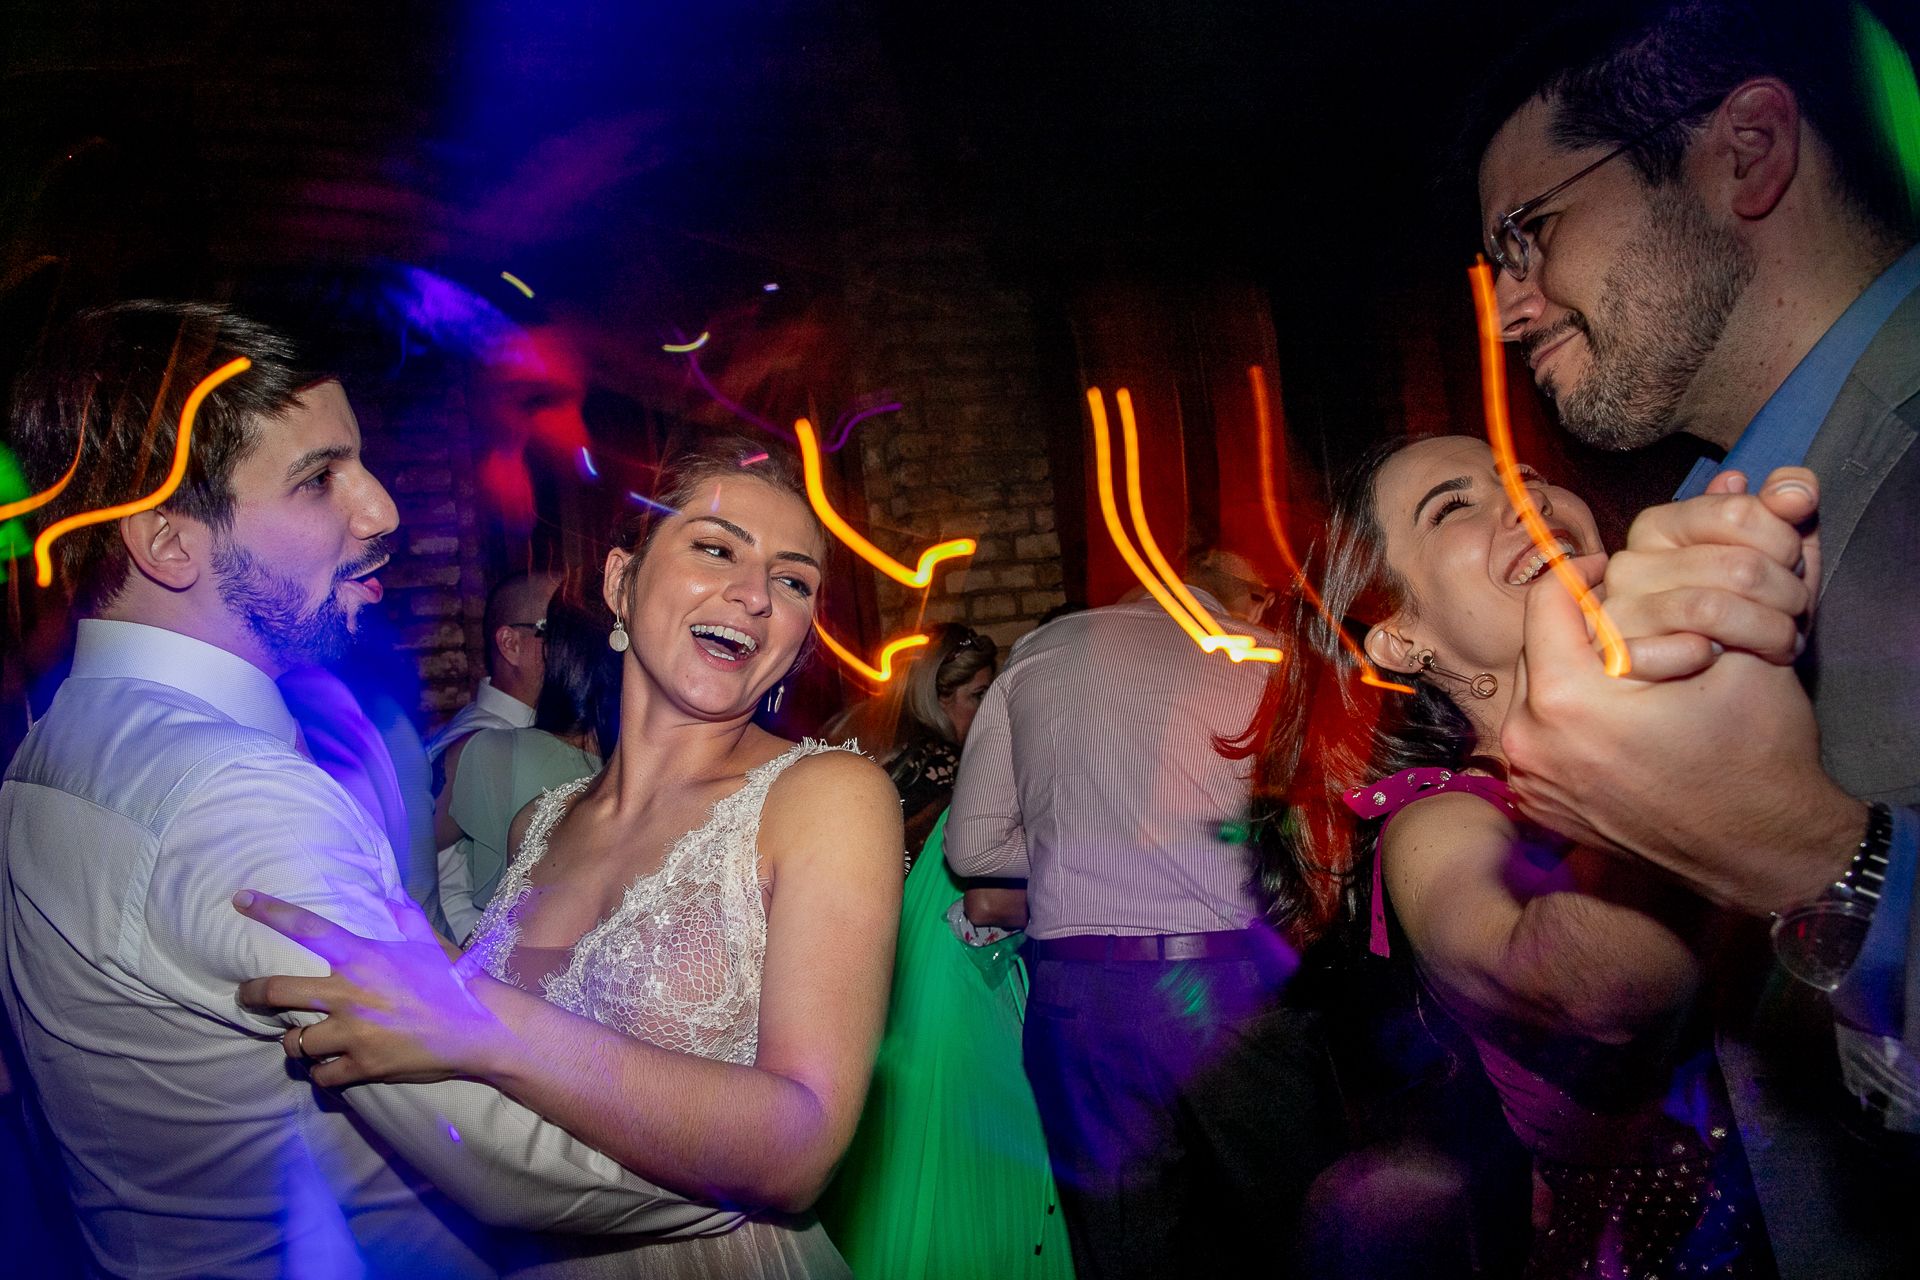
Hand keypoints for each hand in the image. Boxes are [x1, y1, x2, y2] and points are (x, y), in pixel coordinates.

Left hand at [233, 890, 509, 1087]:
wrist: (480, 1028)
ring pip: (295, 1042)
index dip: (270, 910)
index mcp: (363, 957)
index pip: (307, 928)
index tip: (240, 899)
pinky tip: (330, 1067)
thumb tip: (394, 895)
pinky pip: (321, 1075)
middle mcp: (348, 994)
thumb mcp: (429, 942)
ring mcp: (352, 1033)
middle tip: (248, 997)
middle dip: (252, 995)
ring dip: (295, 1042)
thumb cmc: (455, 979)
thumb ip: (405, 918)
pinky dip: (322, 1072)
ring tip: (303, 1040)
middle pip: (275, 992)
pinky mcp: (362, 1066)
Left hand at [1502, 564, 1862, 915]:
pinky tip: (1616, 718)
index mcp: (1565, 700)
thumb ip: (1673, 600)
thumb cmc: (1756, 753)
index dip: (1580, 574)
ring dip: (1570, 672)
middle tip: (1621, 618)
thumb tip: (1636, 568)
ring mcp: (1529, 781)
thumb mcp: (1733, 653)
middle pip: (1535, 649)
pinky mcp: (1538, 805)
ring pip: (1535, 693)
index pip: (1545, 601)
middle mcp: (1529, 743)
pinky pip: (1540, 737)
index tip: (1609, 569)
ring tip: (1622, 668)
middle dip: (1575, 627)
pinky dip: (1568, 718)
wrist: (1763, 853)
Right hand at [1600, 468, 1819, 680]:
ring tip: (1781, 643)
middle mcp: (1630, 563)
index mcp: (1660, 525)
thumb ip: (1789, 507)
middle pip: (1736, 566)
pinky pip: (1677, 648)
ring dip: (1767, 631)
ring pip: (1711, 608)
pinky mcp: (1618, 658)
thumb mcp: (1782, 555)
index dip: (1785, 542)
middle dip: (1787, 594)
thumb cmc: (1754, 614)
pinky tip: (1722, 658)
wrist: (1736, 690)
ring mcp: (1618, 610)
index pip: (1738, 512)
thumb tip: (1795, 489)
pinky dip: (1712, 657)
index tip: (1794, 565)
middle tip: (1796, 614)